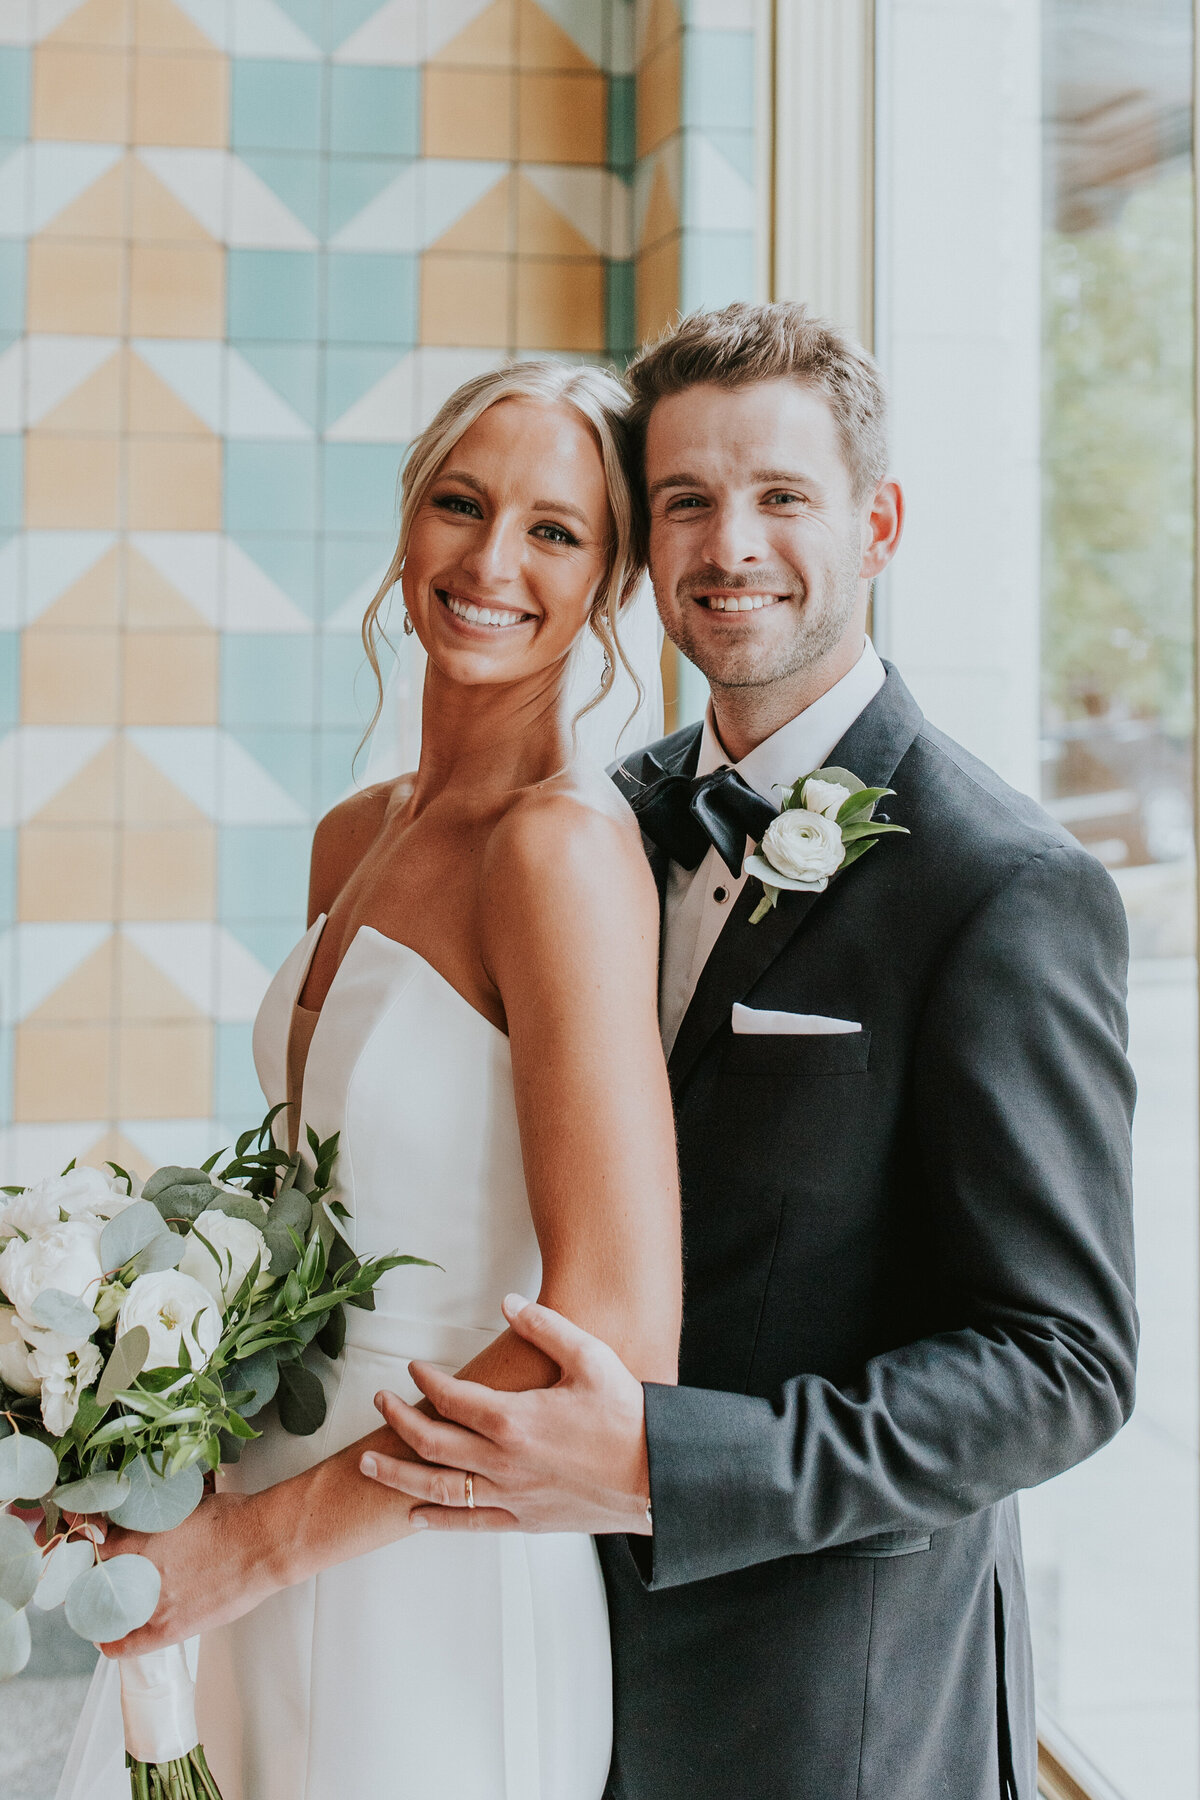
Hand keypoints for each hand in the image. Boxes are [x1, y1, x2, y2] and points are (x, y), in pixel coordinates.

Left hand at [96, 1491, 278, 1657]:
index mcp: (139, 1539)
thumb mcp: (186, 1508)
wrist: (264, 1544)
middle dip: (102, 1579)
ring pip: (112, 1612)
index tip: (99, 1551)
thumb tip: (153, 1527)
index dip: (95, 1550)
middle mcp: (139, 1572)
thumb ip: (160, 1523)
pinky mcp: (170, 1628)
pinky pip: (128, 1645)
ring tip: (115, 1605)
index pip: (96, 1548)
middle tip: (110, 1578)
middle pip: (100, 1582)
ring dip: (111, 1607)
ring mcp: (153, 1603)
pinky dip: (112, 1644)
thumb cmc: (234, 1519)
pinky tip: (106, 1642)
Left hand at [360, 1294, 651, 1535]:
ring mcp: (511, 1496)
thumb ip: (544, 1326)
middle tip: (379, 1403)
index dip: (426, 1380)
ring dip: (398, 1476)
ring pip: (439, 1490)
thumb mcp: (590, 1356)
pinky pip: (470, 1524)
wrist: (657, 1477)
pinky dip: (437, 1520)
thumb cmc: (626, 1415)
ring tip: (369, 1464)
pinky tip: (413, 1517)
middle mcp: (504, 1462)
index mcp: (514, 1419)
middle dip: (398, 1420)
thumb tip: (506, 1303)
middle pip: (432, 1442)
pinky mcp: (524, 1521)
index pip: (451, 1398)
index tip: (414, 1367)